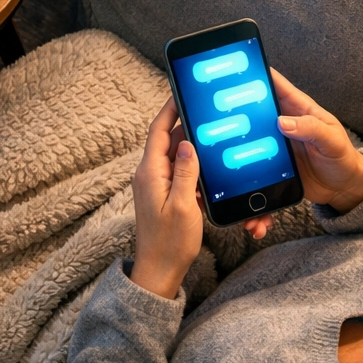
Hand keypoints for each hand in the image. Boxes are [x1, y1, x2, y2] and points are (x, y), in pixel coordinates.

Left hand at [130, 97, 203, 298]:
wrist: (160, 271)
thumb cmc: (170, 243)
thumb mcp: (184, 204)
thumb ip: (186, 171)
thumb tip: (188, 143)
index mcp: (150, 173)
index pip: (158, 131)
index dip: (169, 109)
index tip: (180, 91)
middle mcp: (150, 175)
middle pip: (168, 141)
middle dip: (187, 126)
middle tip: (207, 112)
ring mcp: (156, 185)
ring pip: (176, 157)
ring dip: (192, 148)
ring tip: (213, 135)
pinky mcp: (164, 195)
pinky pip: (179, 172)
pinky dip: (193, 167)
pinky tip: (210, 167)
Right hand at [242, 70, 362, 238]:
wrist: (345, 188)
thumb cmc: (343, 157)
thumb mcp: (331, 140)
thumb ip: (310, 128)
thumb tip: (282, 121)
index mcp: (295, 109)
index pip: (270, 84)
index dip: (251, 74)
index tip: (228, 73)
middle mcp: (280, 125)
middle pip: (248, 117)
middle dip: (228, 122)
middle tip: (208, 129)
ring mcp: (272, 148)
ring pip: (245, 150)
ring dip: (234, 167)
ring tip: (227, 186)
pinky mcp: (270, 171)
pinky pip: (254, 180)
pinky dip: (251, 198)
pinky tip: (253, 217)